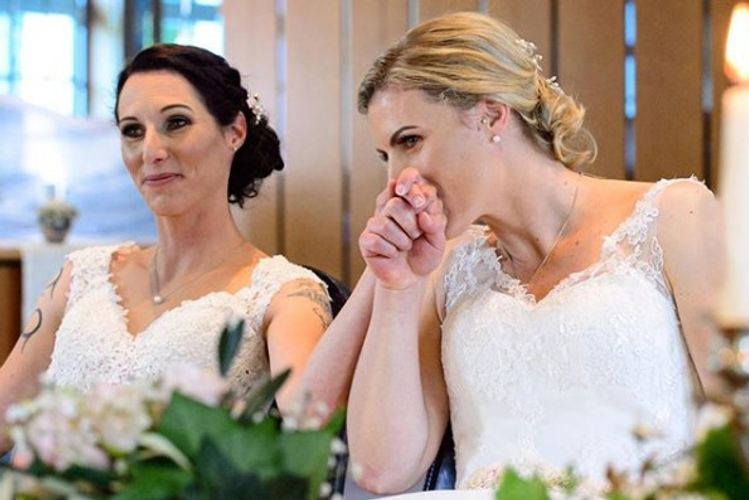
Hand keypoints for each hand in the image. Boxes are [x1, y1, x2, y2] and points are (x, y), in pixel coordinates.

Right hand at [359, 169, 446, 289]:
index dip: (411, 190)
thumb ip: (435, 225)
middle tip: (416, 235)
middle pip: (394, 204)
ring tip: (405, 246)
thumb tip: (424, 215)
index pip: (403, 184)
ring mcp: (375, 224)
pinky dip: (390, 250)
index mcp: (406, 203)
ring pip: (385, 223)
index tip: (419, 203)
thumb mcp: (437, 240)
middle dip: (410, 224)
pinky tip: (393, 254)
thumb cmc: (423, 255)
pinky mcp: (366, 240)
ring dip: (402, 240)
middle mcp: (388, 210)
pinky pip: (376, 240)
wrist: (411, 277)